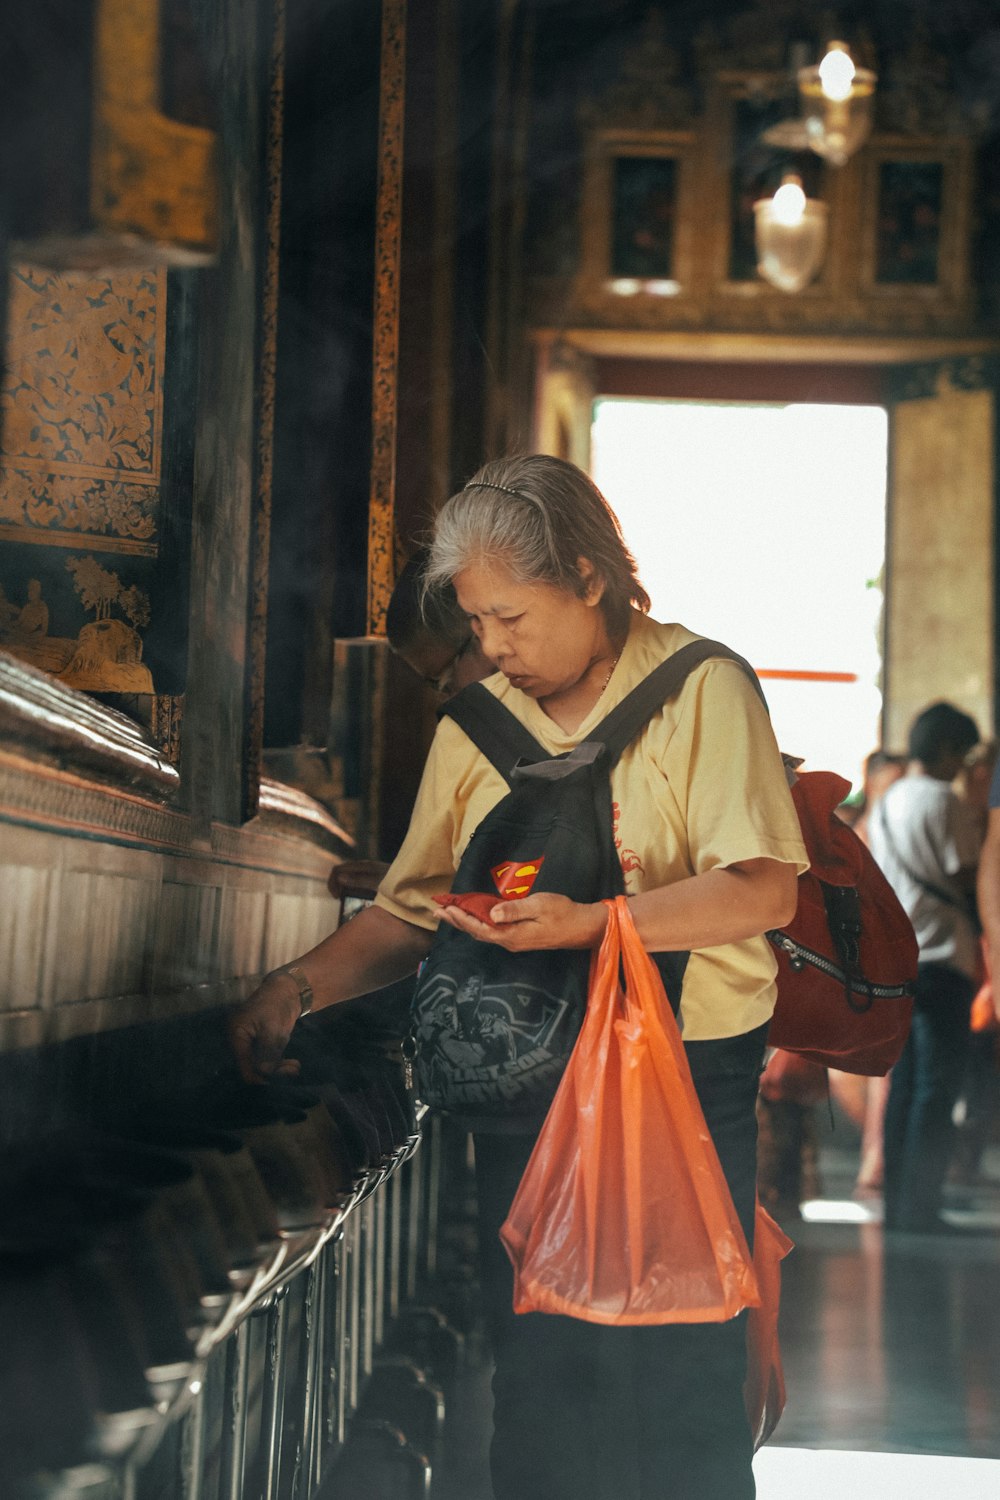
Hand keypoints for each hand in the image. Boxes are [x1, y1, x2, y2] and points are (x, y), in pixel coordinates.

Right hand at [227, 971, 303, 1083]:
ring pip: (262, 1066)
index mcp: (237, 1036)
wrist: (286, 992)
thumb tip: (265, 1073)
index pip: (244, 1065)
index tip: (277, 1080)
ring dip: (278, 1070)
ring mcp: (251, 1044)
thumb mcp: (272, 1028)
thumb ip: (268, 1051)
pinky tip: (293, 1065)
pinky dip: (279, 1064)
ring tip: (296, 1067)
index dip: (259, 1076)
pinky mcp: (261, 1045)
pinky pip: (267, 1060)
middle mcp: (240, 1043)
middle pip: (253, 1068)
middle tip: (293, 1071)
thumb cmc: (276, 1005)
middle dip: (272, 1073)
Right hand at [328, 859, 389, 899]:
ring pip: (346, 875)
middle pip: (339, 872)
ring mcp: (365, 870)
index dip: (332, 882)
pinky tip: (354, 895)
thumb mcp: (376, 884)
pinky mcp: (369, 875)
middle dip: (335, 885)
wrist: (411, 880)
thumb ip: (359, 880)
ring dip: (341, 886)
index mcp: (362, 866)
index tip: (336, 897)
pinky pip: (354, 879)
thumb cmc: (394, 882)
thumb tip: (339, 877)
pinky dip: (349, 887)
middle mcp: (362, 866)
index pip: (337, 869)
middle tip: (338, 899)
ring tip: (343, 898)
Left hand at [436, 892, 607, 951]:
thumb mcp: (539, 905)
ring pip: (483, 932)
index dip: (461, 918)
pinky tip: (474, 918)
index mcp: (512, 934)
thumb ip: (515, 910)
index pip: (480, 927)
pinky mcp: (519, 937)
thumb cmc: (562, 913)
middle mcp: (510, 941)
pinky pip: (492, 931)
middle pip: (477, 932)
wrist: (581, 927)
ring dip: (465, 923)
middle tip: (438, 910)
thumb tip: (492, 914)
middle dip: (457, 921)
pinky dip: (478, 923)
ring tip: (450, 913)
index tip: (446, 908)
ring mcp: (514, 941)